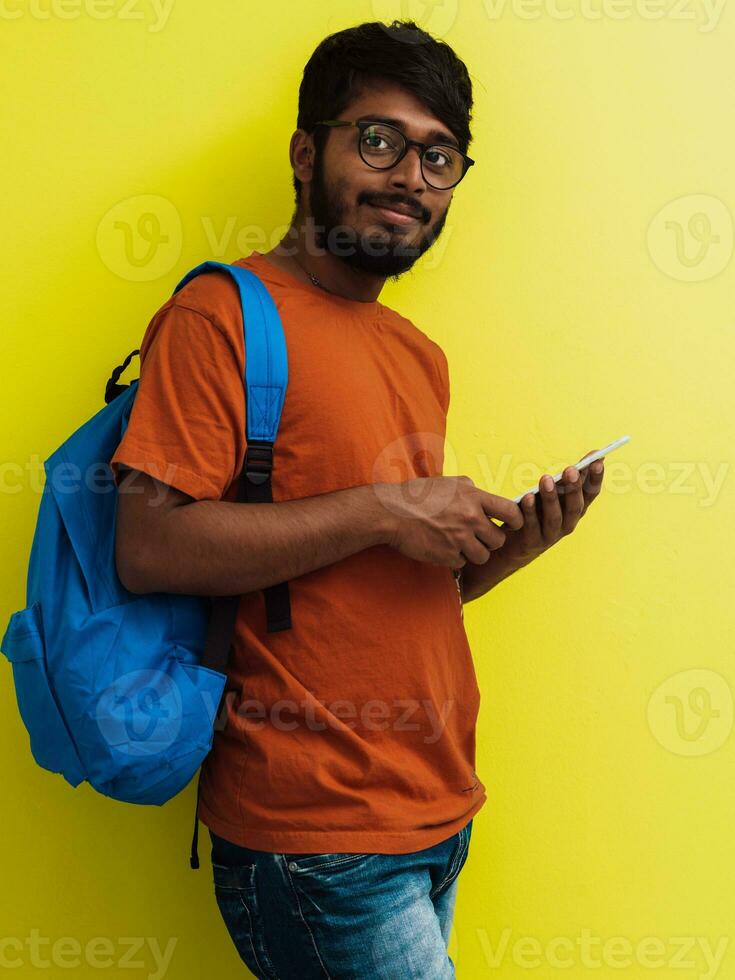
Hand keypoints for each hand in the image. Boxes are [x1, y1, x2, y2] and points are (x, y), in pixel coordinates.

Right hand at [381, 475, 523, 568]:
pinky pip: (462, 563)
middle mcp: (470, 518)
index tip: (512, 524)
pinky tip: (443, 547)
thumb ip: (471, 489)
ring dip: (474, 553)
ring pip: (483, 556)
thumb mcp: (449, 483)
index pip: (511, 512)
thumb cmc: (418, 495)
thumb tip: (485, 497)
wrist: (391, 512)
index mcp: (474, 497)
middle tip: (478, 536)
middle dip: (490, 540)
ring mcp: (459, 539)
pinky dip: (455, 558)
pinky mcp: (447, 555)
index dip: (516, 521)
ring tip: (461, 543)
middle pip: (498, 540)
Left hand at [491, 448, 605, 568]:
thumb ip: (572, 477)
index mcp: (576, 510)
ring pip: (554, 517)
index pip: (591, 494)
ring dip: (551, 498)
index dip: (596, 479)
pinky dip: (530, 511)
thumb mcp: (557, 493)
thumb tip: (594, 454)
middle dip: (574, 488)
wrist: (517, 543)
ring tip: (546, 479)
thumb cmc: (540, 510)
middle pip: (575, 507)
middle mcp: (568, 523)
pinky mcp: (532, 541)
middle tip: (570, 470)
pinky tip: (528, 497)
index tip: (598, 461)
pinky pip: (532, 525)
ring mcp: (551, 535)